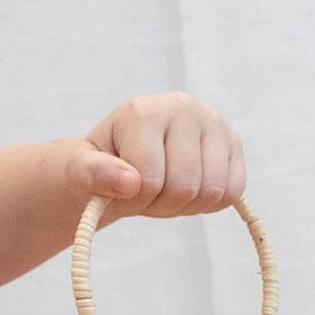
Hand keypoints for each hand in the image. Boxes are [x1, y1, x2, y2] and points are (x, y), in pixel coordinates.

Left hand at [67, 92, 245, 221]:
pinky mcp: (233, 143)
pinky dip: (208, 204)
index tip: (121, 190)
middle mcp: (184, 108)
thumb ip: (94, 174)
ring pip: (212, 191)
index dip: (134, 199)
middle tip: (145, 194)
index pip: (150, 179)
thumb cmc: (100, 165)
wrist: (123, 157)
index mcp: (144, 111)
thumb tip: (129, 183)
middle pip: (184, 187)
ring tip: (165, 189)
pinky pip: (233, 191)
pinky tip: (188, 190)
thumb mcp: (81, 170)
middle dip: (160, 205)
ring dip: (184, 206)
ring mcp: (213, 123)